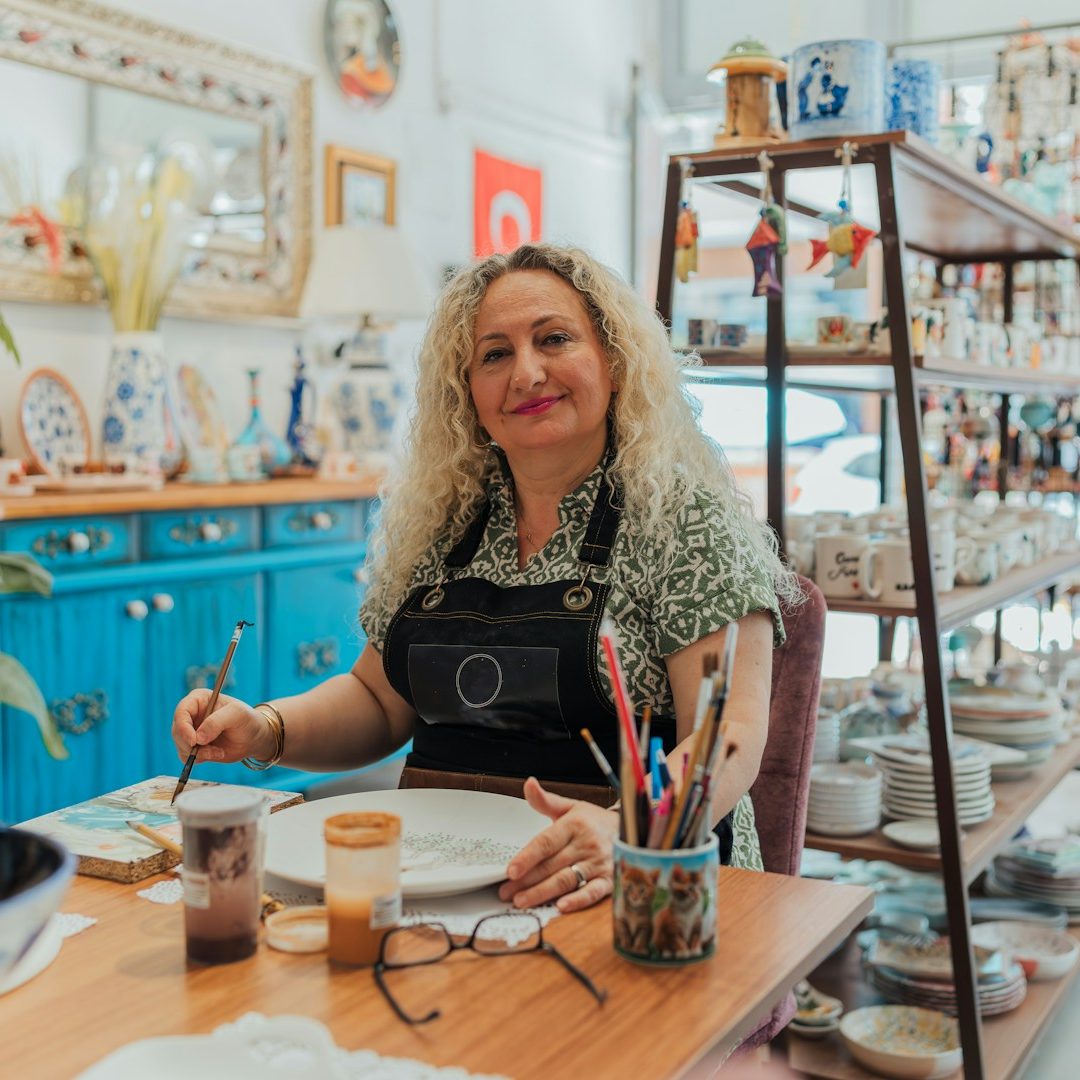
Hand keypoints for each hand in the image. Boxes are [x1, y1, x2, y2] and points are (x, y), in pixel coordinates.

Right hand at [171, 690, 272, 764]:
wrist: (254, 737)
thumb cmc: (247, 719)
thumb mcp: (237, 714)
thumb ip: (217, 722)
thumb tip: (198, 738)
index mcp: (198, 699)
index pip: (181, 712)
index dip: (183, 727)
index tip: (194, 741)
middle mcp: (191, 714)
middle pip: (177, 731)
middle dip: (191, 744)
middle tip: (209, 750)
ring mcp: (191, 730)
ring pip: (181, 745)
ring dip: (198, 753)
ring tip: (219, 751)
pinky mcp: (194, 746)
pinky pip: (186, 756)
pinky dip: (200, 758)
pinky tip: (217, 754)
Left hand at [498, 777, 618, 912]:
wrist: (630, 829)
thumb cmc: (593, 821)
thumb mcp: (570, 807)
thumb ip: (545, 801)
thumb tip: (528, 783)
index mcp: (574, 825)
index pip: (546, 842)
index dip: (527, 857)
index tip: (510, 870)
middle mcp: (586, 844)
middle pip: (551, 865)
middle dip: (526, 880)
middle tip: (505, 892)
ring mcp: (598, 863)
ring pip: (567, 880)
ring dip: (542, 893)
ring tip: (521, 901)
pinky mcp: (609, 879)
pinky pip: (593, 892)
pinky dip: (578, 900)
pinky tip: (561, 907)